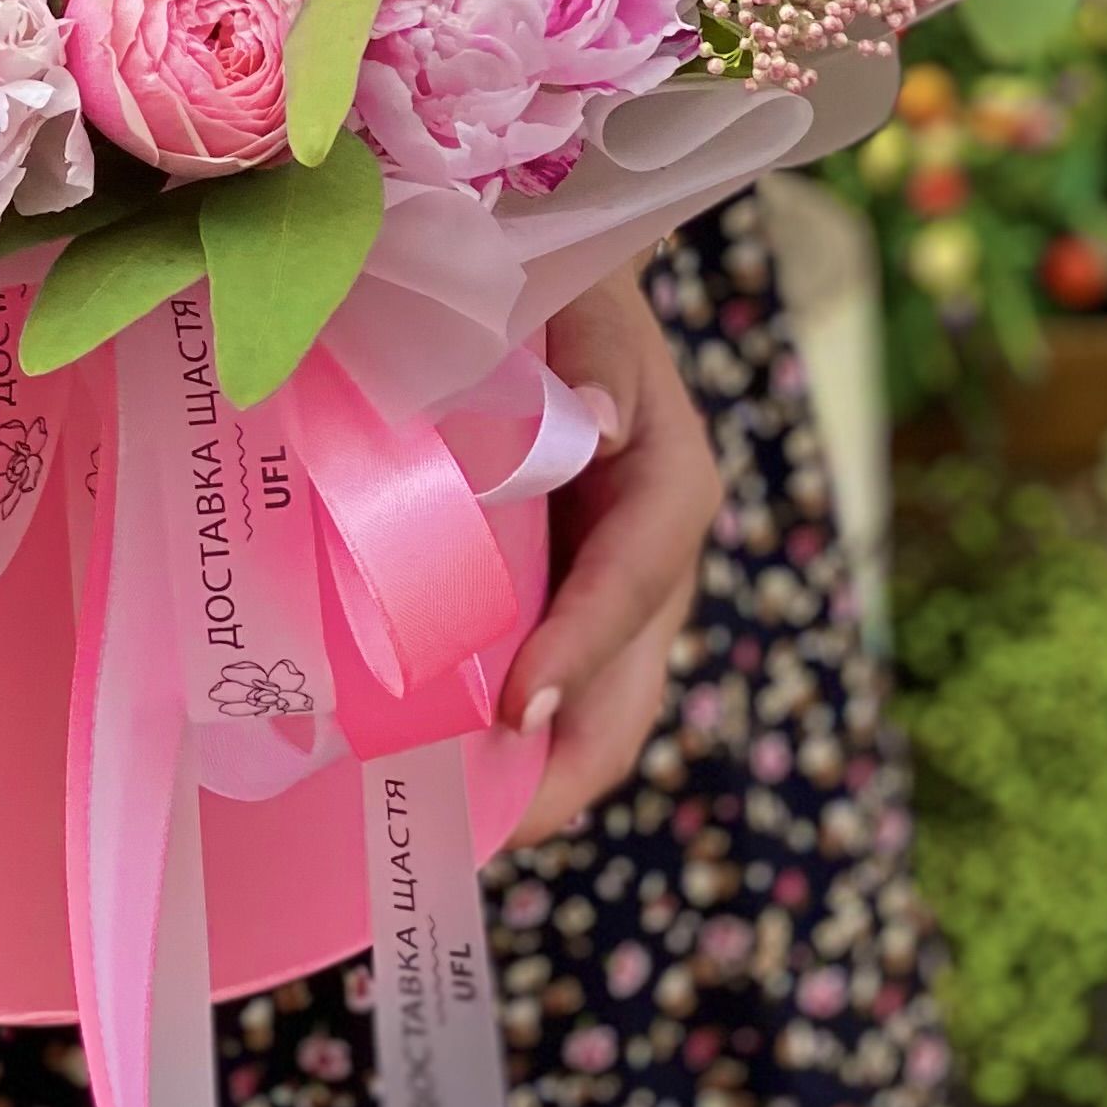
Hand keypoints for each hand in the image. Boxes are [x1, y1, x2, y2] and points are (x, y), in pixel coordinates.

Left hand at [500, 254, 722, 848]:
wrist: (550, 274)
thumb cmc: (564, 286)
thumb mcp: (588, 305)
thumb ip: (597, 357)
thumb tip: (598, 417)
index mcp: (670, 482)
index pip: (630, 583)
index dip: (578, 650)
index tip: (517, 713)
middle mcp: (654, 552)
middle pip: (630, 684)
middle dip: (568, 768)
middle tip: (491, 831)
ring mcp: (612, 581)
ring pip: (594, 698)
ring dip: (534, 765)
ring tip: (453, 819)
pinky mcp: (564, 589)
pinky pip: (547, 669)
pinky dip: (505, 721)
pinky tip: (436, 757)